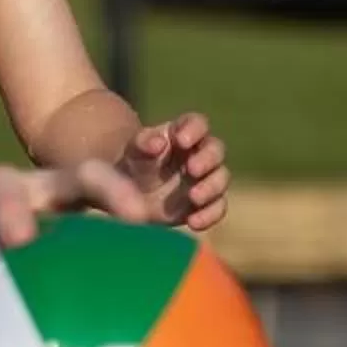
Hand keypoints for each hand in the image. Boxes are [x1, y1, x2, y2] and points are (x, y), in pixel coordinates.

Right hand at [0, 160, 147, 326]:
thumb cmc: (33, 259)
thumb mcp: (68, 257)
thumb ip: (109, 279)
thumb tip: (178, 340)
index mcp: (49, 196)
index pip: (86, 176)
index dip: (113, 191)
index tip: (140, 221)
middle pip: (2, 184)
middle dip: (13, 207)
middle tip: (22, 241)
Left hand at [118, 112, 229, 230]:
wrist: (125, 197)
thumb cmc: (132, 164)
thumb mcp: (132, 151)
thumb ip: (143, 143)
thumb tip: (159, 143)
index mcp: (182, 133)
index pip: (198, 123)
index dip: (194, 129)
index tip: (181, 140)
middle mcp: (198, 154)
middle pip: (216, 150)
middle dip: (208, 159)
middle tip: (192, 169)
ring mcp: (204, 180)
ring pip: (221, 178)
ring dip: (212, 187)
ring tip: (193, 197)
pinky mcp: (204, 205)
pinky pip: (217, 208)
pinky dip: (210, 215)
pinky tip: (193, 222)